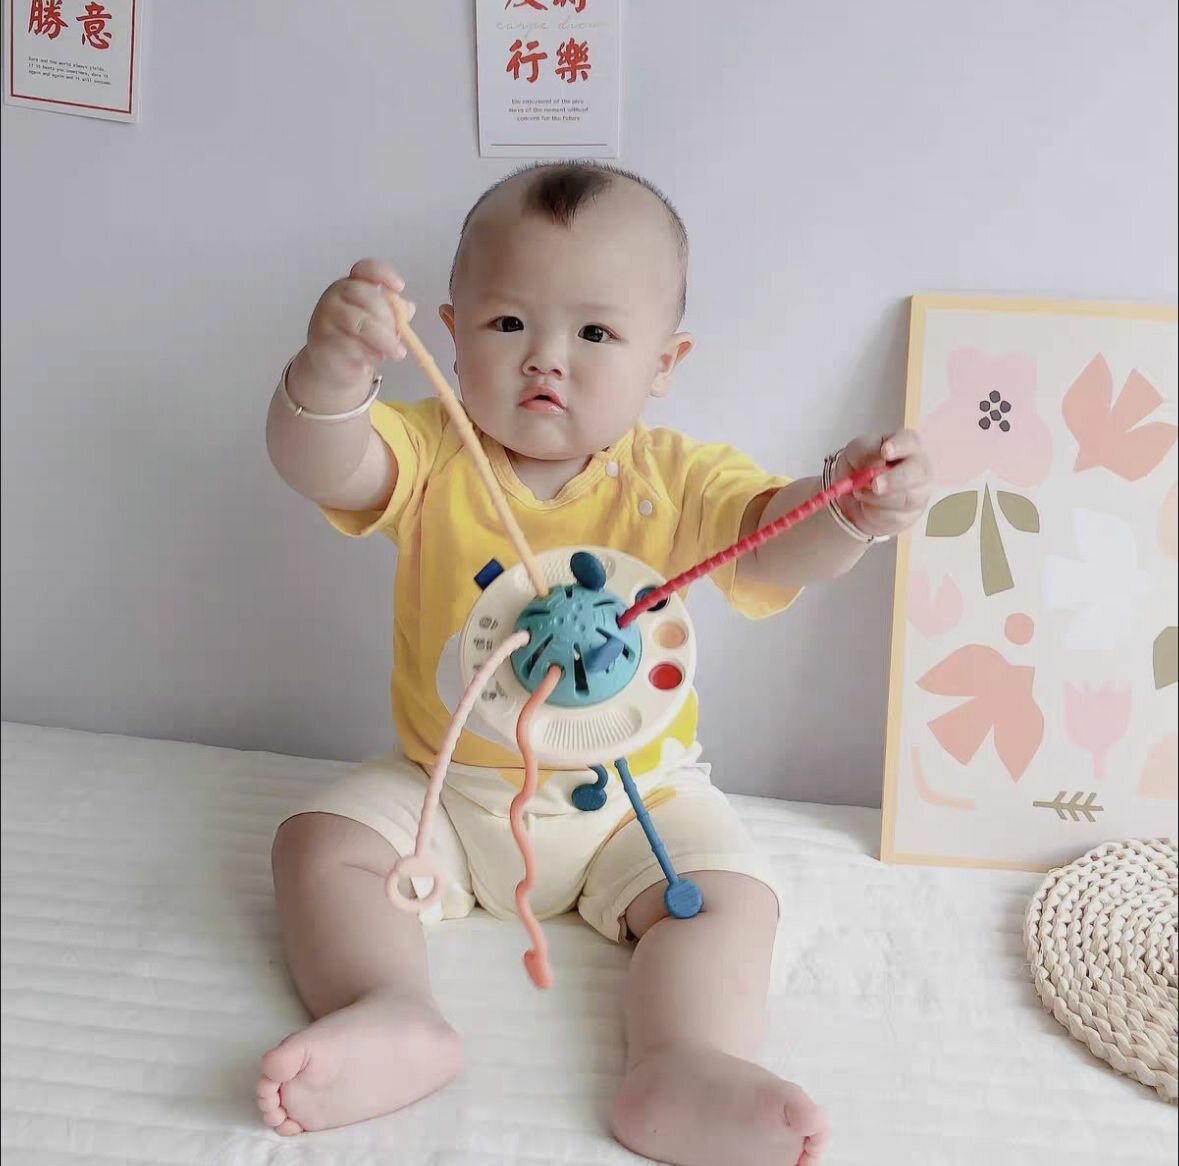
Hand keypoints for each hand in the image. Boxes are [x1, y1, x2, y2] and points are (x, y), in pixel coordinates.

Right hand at [303, 259, 415, 385]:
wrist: (332, 365)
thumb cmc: (358, 340)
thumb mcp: (379, 324)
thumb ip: (394, 313)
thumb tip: (409, 307)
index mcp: (350, 286)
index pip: (364, 269)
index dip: (383, 274)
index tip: (400, 287)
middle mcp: (334, 297)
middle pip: (365, 295)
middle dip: (388, 317)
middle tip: (400, 337)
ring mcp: (325, 318)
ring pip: (358, 322)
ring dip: (383, 338)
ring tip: (397, 352)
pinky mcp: (322, 342)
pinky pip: (350, 345)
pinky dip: (369, 354)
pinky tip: (376, 359)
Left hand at [834, 429, 931, 538]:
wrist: (855, 492)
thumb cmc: (863, 464)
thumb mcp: (857, 451)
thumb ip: (864, 454)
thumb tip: (874, 466)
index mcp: (908, 445)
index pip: (910, 441)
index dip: (899, 446)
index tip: (885, 451)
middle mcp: (920, 467)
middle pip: (917, 473)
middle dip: (894, 480)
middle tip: (875, 485)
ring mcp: (919, 493)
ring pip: (905, 499)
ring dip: (877, 498)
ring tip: (859, 492)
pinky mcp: (911, 515)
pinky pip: (894, 517)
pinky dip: (874, 512)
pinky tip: (866, 505)